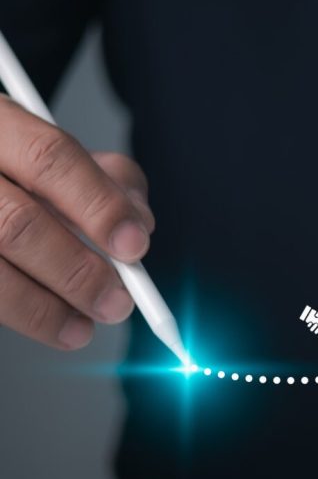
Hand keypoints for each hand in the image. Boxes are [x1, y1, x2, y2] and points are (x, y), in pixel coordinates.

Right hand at [0, 96, 154, 349]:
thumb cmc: (18, 165)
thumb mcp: (59, 150)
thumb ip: (108, 179)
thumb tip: (141, 224)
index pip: (49, 158)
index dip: (98, 205)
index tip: (136, 247)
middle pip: (16, 224)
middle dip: (76, 271)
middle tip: (118, 303)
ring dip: (44, 308)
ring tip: (84, 328)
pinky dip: (19, 313)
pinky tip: (49, 321)